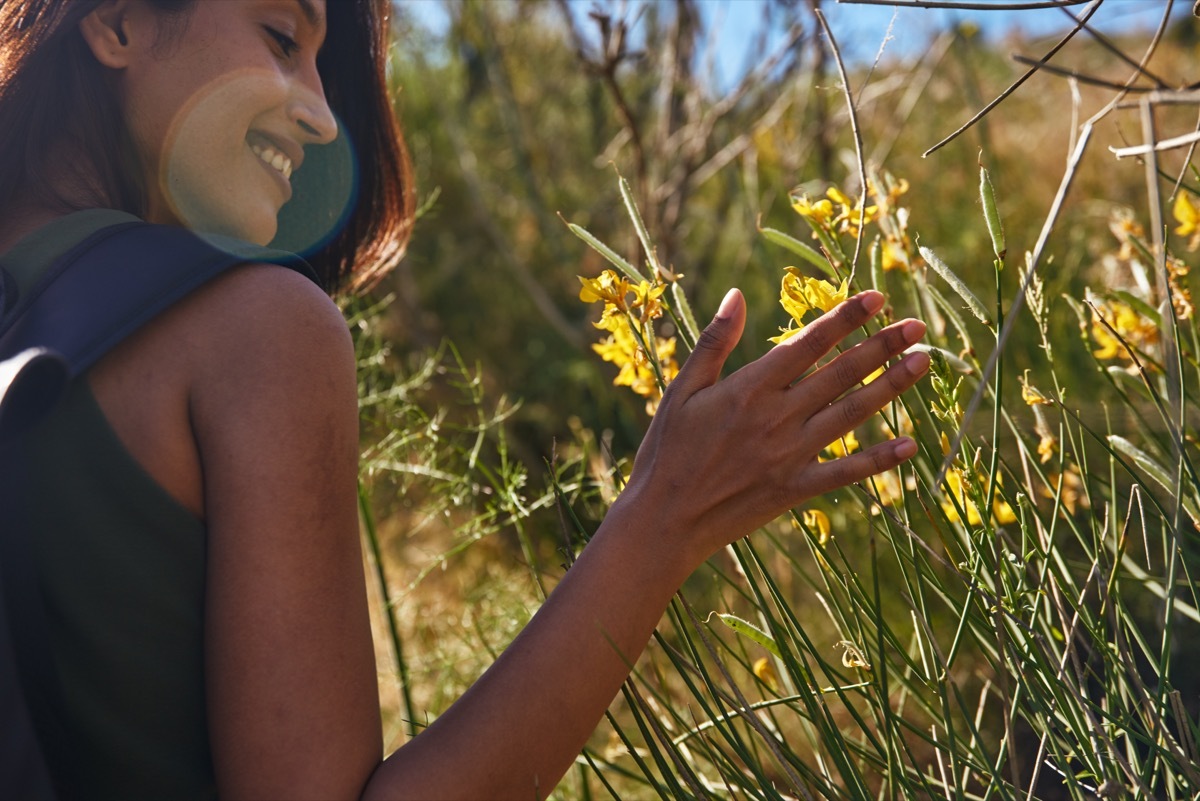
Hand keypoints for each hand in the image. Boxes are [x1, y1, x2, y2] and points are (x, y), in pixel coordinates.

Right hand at [617, 288, 927, 565]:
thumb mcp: (681, 390)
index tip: (878, 297)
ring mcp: (790, 455)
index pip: (809, 343)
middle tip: (917, 325)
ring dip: (891, 387)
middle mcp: (777, 417)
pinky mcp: (795, 489)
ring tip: (924, 363)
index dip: (845, 318)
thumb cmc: (666, 451)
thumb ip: (714, 342)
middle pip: (840, 373)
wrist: (663, 520)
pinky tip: (911, 445)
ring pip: (851, 413)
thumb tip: (737, 295)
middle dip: (882, 346)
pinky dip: (879, 460)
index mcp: (749, 387)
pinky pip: (846, 472)